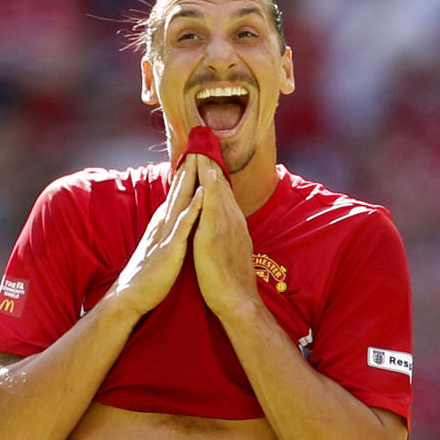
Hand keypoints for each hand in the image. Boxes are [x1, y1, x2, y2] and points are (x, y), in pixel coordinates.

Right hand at [110, 155, 202, 314]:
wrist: (130, 296)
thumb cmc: (146, 275)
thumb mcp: (157, 246)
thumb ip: (164, 231)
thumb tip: (172, 220)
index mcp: (162, 223)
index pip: (176, 193)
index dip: (186, 174)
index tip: (196, 154)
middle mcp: (163, 223)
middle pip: (179, 190)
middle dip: (190, 167)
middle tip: (201, 145)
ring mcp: (166, 234)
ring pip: (182, 201)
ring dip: (192, 179)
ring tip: (202, 158)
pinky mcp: (171, 248)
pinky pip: (185, 225)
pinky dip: (195, 208)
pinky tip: (204, 194)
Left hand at [192, 154, 258, 316]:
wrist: (237, 301)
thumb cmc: (231, 279)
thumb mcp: (229, 249)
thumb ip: (226, 232)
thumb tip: (221, 223)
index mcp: (231, 223)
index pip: (221, 191)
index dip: (213, 171)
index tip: (205, 152)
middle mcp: (231, 221)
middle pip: (220, 185)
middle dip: (211, 162)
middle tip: (202, 138)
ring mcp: (224, 227)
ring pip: (217, 191)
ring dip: (210, 168)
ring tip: (202, 146)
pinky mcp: (214, 237)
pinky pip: (212, 209)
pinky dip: (211, 189)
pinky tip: (208, 174)